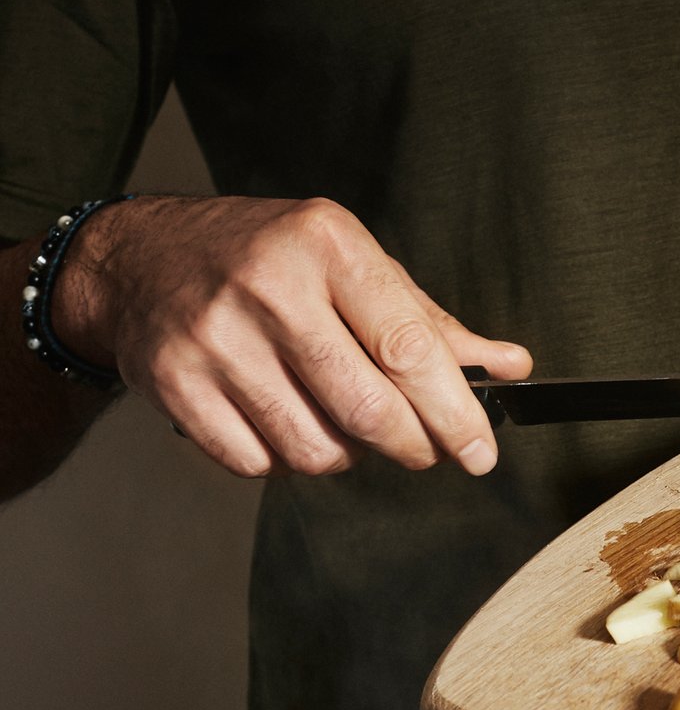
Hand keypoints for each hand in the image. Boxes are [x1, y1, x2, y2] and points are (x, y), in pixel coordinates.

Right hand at [52, 195, 531, 477]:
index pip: (408, 346)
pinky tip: (280, 421)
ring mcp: (216, 339)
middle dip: (413, 447)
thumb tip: (511, 367)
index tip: (481, 452)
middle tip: (425, 451)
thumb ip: (430, 322)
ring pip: (317, 449)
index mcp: (325, 245)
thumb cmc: (264, 260)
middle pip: (368, 410)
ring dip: (346, 456)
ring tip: (338, 421)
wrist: (139, 259)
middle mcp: (268, 286)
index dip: (454, 413)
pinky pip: (260, 465)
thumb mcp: (350, 264)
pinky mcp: (176, 385)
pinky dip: (284, 461)